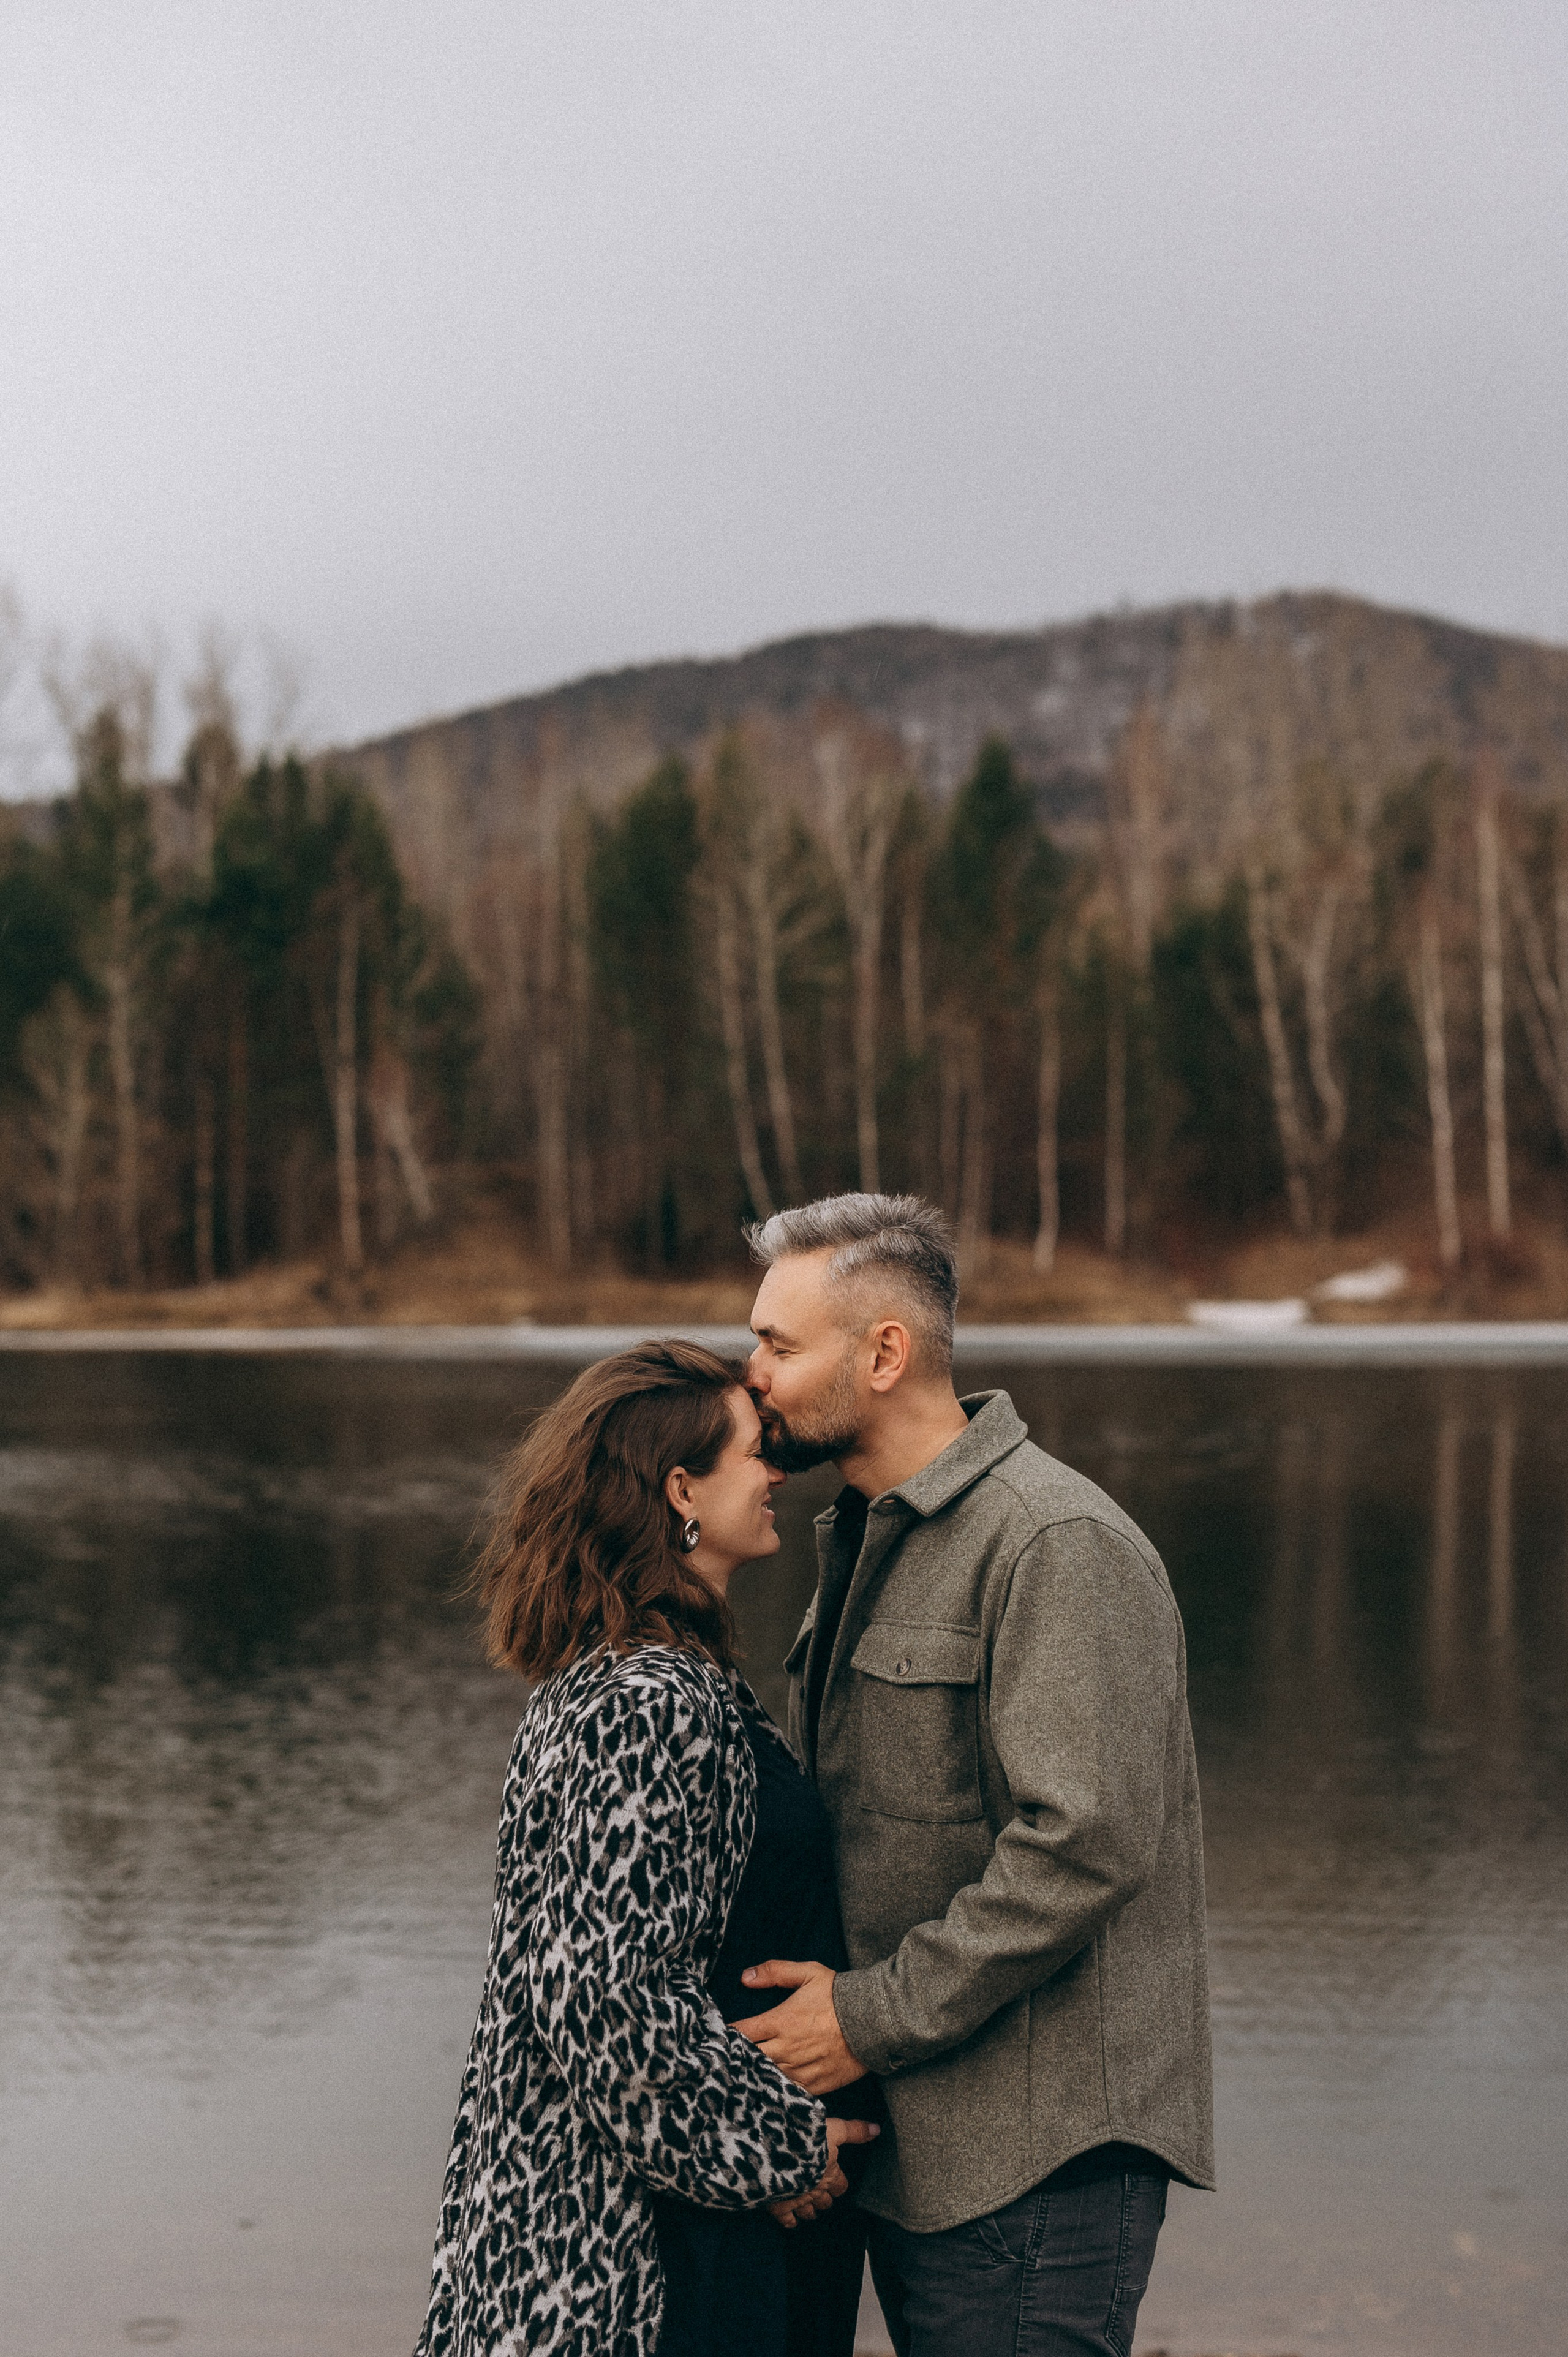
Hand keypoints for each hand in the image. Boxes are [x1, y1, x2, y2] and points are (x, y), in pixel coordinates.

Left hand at [731, 1959, 866, 2095]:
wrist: (874, 2020)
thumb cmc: (839, 1995)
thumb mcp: (808, 1972)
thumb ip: (775, 1972)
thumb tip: (744, 1977)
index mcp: (781, 2021)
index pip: (744, 2032)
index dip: (728, 2036)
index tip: (718, 2038)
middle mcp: (788, 2048)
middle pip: (752, 2059)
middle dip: (737, 2059)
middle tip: (724, 2062)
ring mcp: (802, 2069)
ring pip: (769, 2077)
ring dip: (756, 2076)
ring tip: (742, 2078)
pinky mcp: (817, 2084)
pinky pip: (791, 2092)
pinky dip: (779, 2091)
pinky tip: (771, 2091)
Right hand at [767, 2115, 879, 2228]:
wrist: (775, 2153)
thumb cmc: (806, 2139)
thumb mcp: (833, 2129)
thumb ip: (854, 2131)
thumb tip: (877, 2130)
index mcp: (830, 2174)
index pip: (841, 2185)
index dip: (839, 2184)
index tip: (837, 2183)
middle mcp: (816, 2190)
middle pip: (825, 2201)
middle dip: (825, 2199)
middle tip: (823, 2195)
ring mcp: (798, 2200)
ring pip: (808, 2212)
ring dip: (811, 2211)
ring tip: (811, 2209)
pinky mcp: (779, 2206)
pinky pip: (787, 2220)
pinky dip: (790, 2221)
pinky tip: (791, 2219)